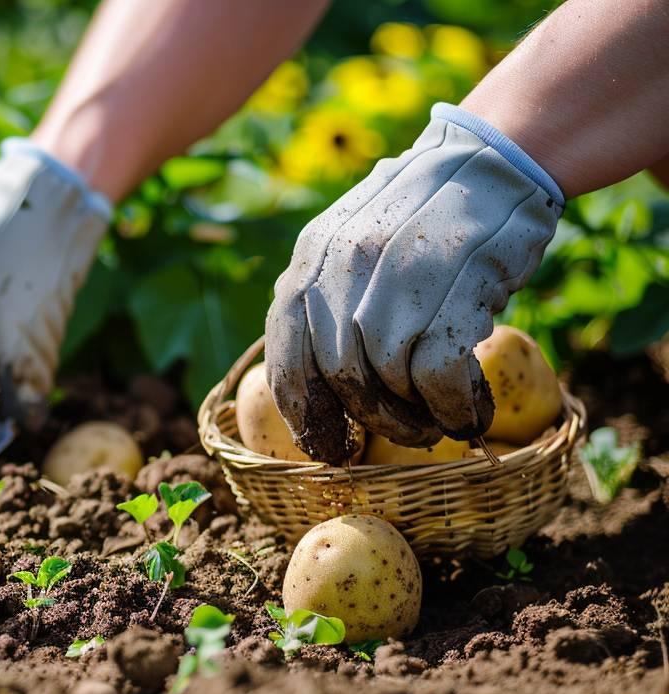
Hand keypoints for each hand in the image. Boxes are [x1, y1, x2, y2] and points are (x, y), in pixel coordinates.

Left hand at [264, 103, 563, 462]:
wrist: (498, 156)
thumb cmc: (426, 213)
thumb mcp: (354, 241)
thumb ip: (326, 296)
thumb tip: (313, 383)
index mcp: (311, 257)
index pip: (286, 354)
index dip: (303, 412)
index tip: (326, 445)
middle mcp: (345, 264)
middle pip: (339, 375)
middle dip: (369, 420)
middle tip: (403, 434)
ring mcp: (399, 273)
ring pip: (385, 379)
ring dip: (412, 417)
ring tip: (436, 421)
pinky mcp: (456, 284)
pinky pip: (436, 375)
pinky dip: (451, 406)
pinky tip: (467, 412)